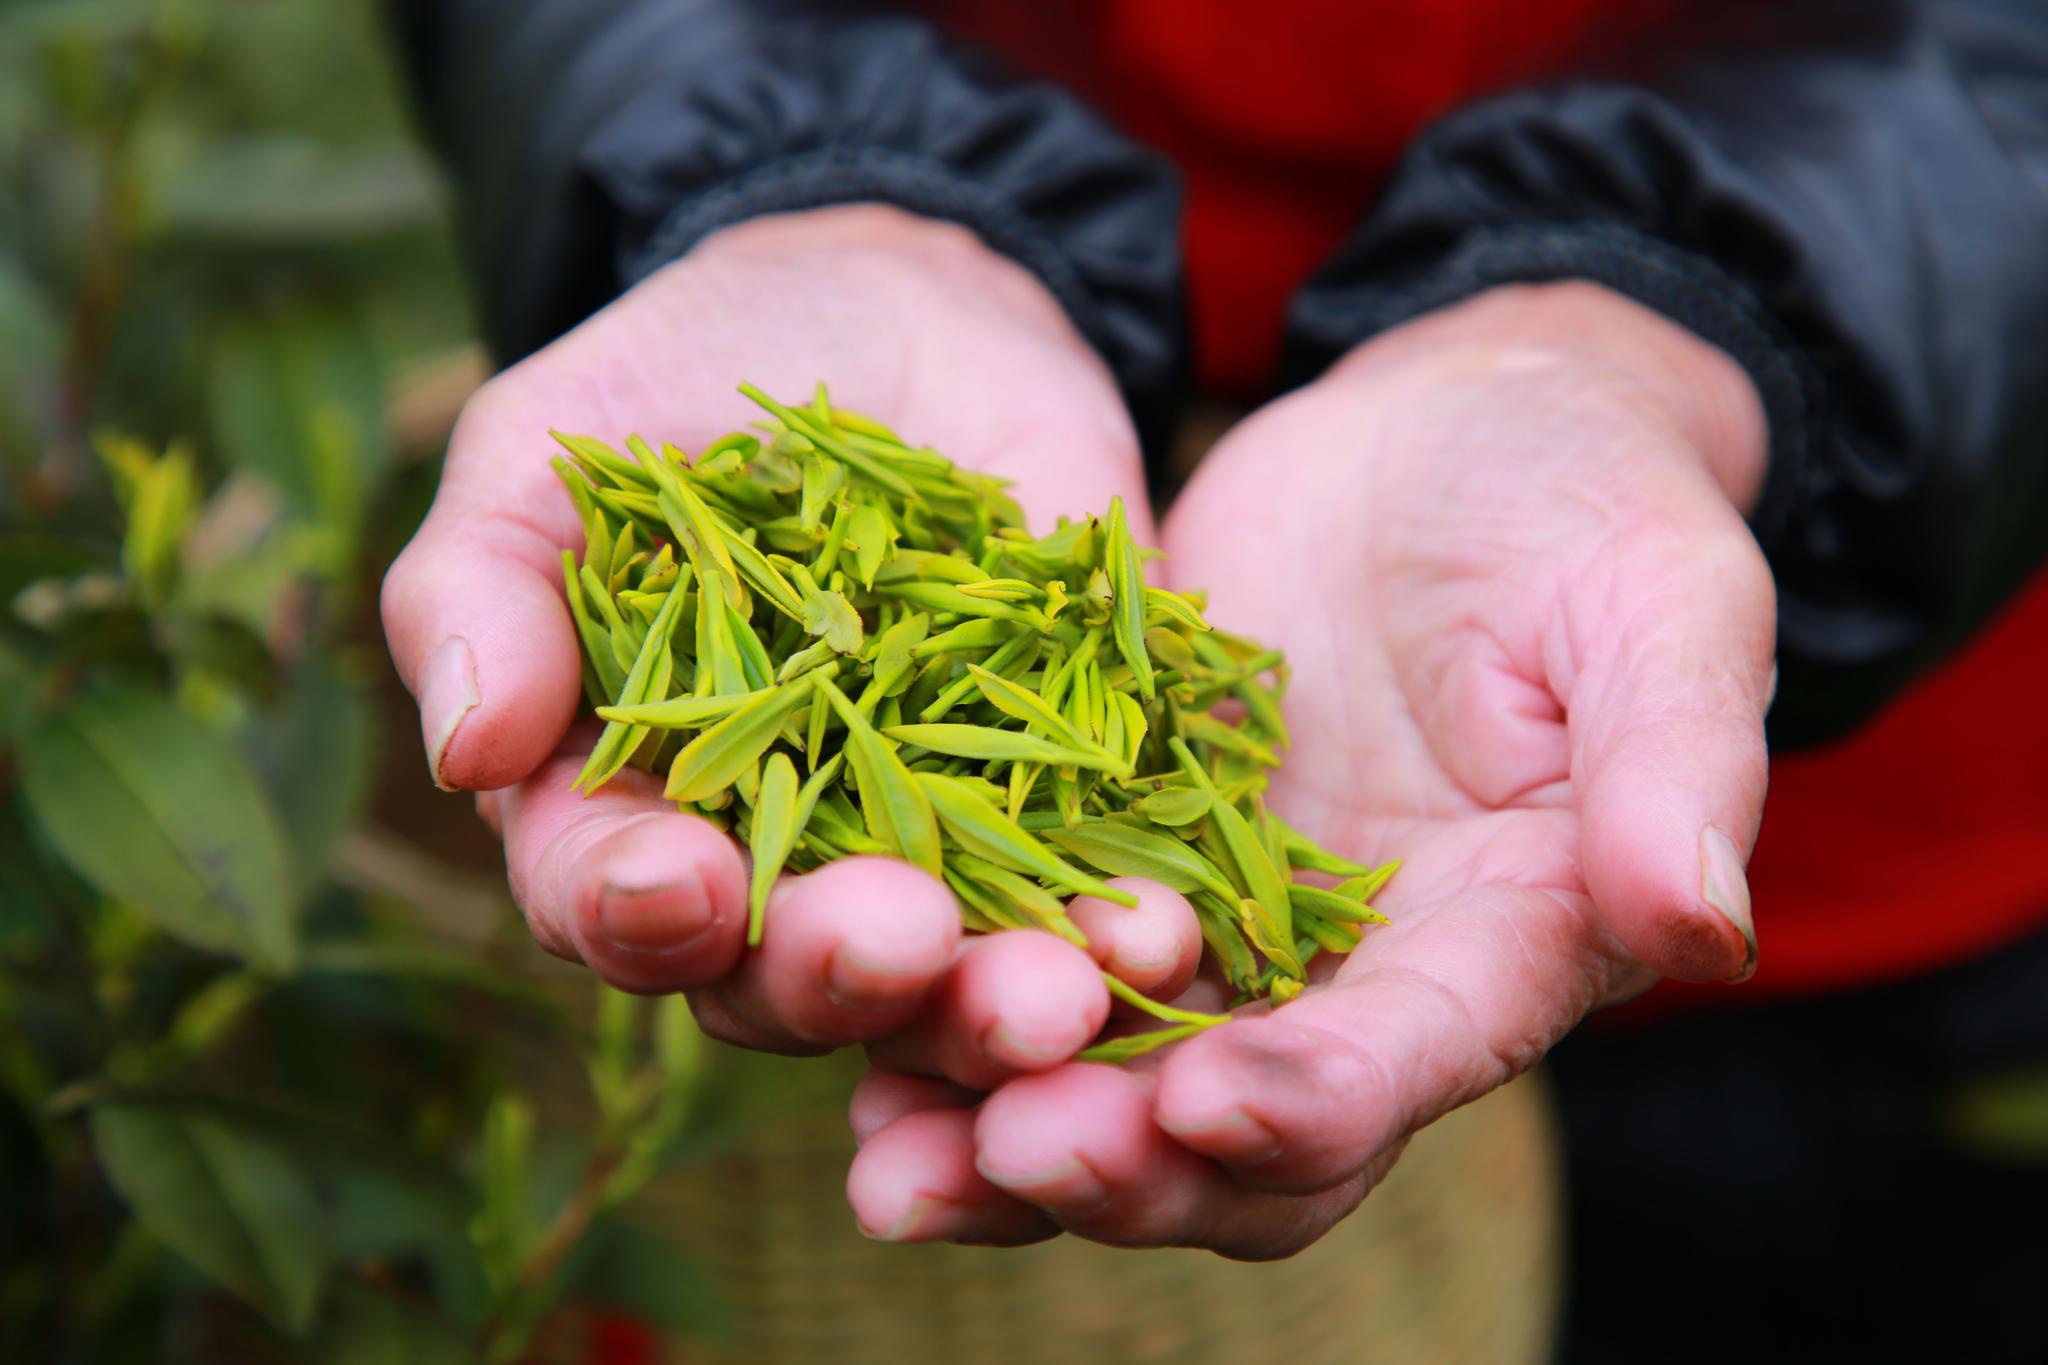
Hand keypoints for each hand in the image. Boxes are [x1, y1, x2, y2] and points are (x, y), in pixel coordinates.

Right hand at [382, 205, 1173, 1057]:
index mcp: (627, 803)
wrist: (893, 308)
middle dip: (836, 975)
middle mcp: (776, 862)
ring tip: (1060, 991)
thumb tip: (461, 749)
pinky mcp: (1065, 802)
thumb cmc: (684, 382)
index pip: (610, 901)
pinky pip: (1092, 887)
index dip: (636, 911)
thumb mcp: (555, 447)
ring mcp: (928, 845)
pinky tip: (1160, 929)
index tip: (683, 883)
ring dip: (992, 1002)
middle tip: (899, 943)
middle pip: (783, 980)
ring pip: (943, 976)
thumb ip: (482, 583)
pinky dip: (1122, 923)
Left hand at [845, 281, 1776, 1255]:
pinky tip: (838, 1038)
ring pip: (1108, 1078)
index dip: (1320, 1097)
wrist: (1445, 433)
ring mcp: (1220, 924)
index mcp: (1500, 945)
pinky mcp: (1109, 849)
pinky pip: (1019, 956)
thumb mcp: (1658, 607)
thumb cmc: (1583, 502)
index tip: (1215, 1100)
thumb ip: (1675, 766)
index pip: (1412, 1060)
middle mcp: (1350, 977)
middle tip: (1011, 1158)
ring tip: (892, 1161)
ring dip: (1000, 1135)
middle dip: (1131, 1161)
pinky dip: (936, 1017)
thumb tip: (1697, 927)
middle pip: (1240, 1129)